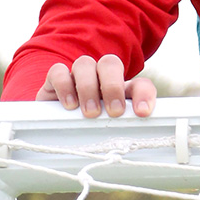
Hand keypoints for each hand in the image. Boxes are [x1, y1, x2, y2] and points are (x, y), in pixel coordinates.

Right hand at [36, 54, 157, 118]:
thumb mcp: (110, 128)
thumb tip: (133, 136)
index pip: (139, 83)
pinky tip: (70, 105)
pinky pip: (58, 71)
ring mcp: (77, 75)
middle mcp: (100, 76)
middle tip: (114, 111)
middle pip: (110, 63)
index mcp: (121, 89)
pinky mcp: (55, 79)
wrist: (57, 125)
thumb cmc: (90, 128)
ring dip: (89, 88)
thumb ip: (122, 126)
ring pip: (84, 64)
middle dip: (113, 86)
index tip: (142, 113)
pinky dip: (64, 86)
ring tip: (91, 113)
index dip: (144, 94)